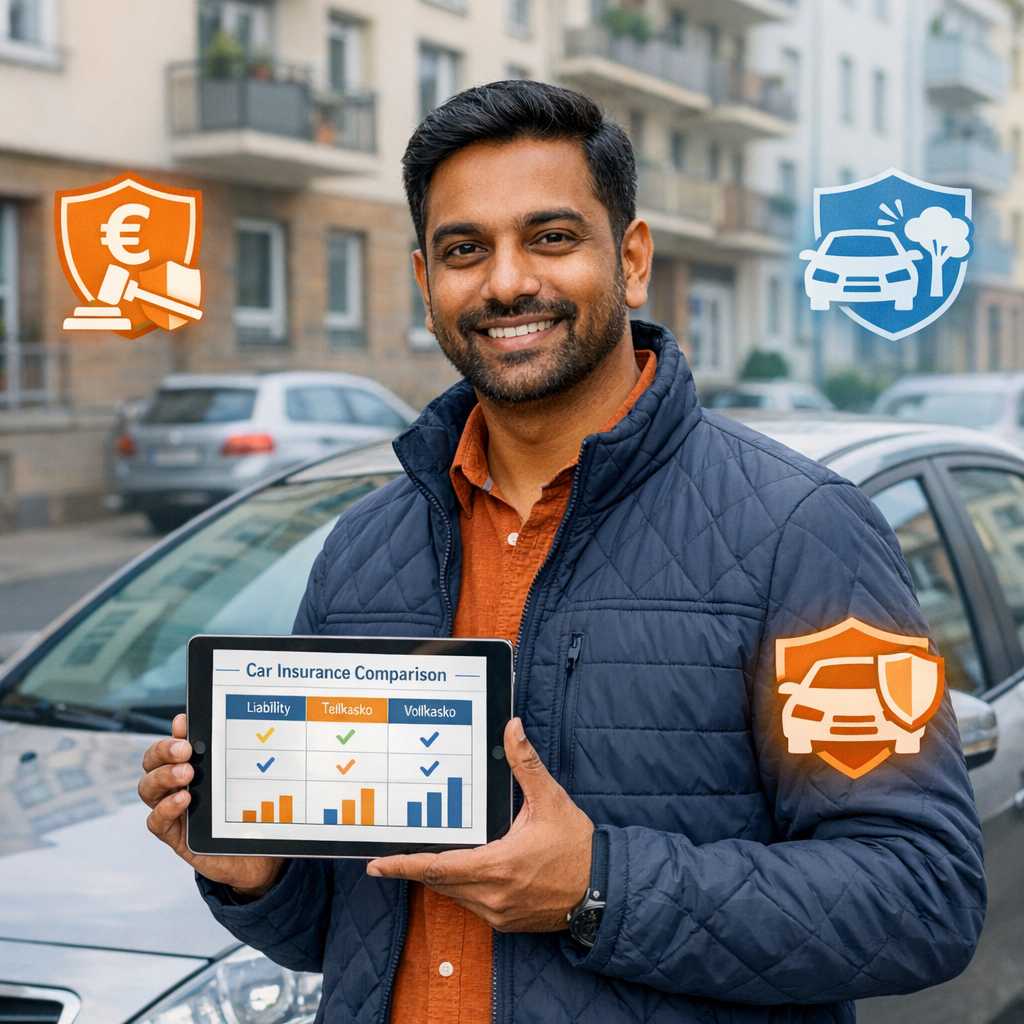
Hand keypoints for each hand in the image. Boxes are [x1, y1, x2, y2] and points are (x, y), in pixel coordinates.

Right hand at [139, 713, 284, 896]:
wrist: (258, 856)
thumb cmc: (251, 814)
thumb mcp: (247, 784)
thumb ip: (240, 762)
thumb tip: (251, 730)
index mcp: (192, 767)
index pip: (173, 744)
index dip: (174, 732)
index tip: (184, 723)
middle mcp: (177, 785)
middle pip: (152, 762)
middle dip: (163, 750)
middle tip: (185, 750)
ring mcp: (173, 810)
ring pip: (148, 788)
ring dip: (163, 777)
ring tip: (186, 774)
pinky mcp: (175, 836)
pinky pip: (156, 822)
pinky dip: (165, 808)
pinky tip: (184, 800)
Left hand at [366, 718, 593, 931]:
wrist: (602, 891)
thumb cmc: (576, 846)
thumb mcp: (550, 800)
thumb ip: (526, 764)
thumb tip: (512, 728)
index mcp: (497, 865)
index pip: (436, 868)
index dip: (403, 865)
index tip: (377, 865)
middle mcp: (492, 895)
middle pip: (438, 882)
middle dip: (415, 868)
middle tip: (389, 858)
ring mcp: (498, 913)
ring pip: (453, 894)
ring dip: (438, 877)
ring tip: (424, 858)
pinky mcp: (506, 922)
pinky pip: (470, 904)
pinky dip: (460, 887)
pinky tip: (462, 870)